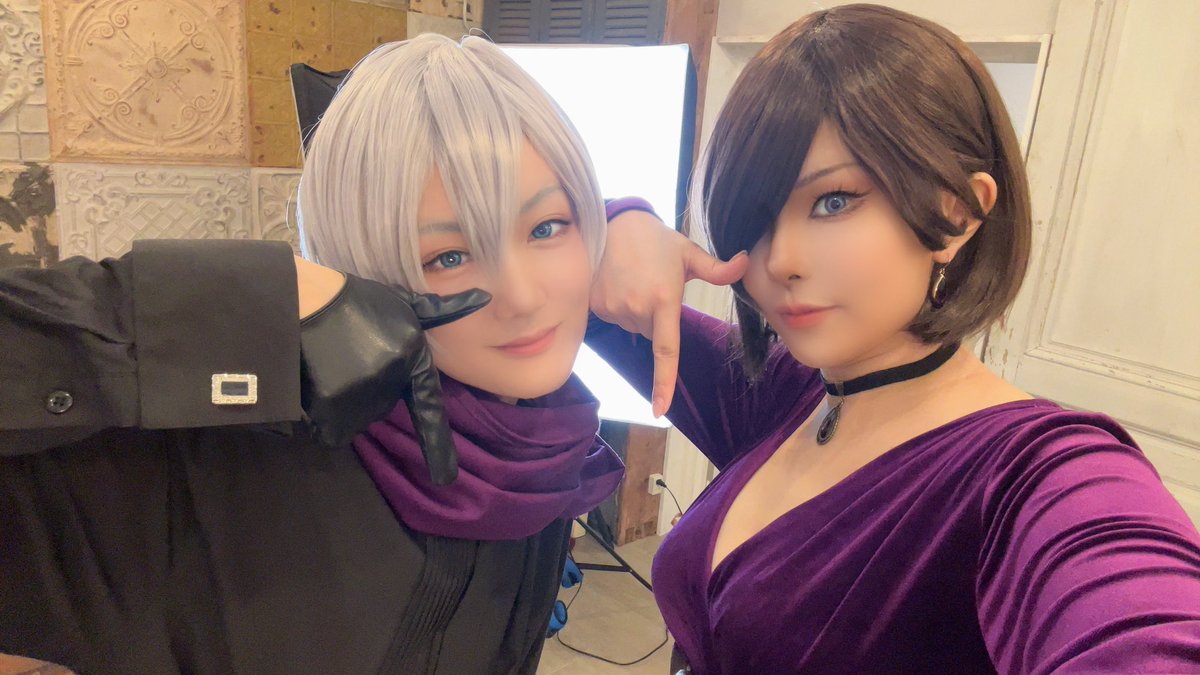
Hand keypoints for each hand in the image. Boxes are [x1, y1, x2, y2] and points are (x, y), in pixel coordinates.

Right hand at [299, 275, 489, 483]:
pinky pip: (329, 427)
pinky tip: (317, 381)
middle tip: (350, 358)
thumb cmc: (356, 302)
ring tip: (331, 365)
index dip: (437, 447)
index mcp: (412, 358)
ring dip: (345, 401)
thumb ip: (442, 310)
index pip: (428, 410)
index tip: (445, 478)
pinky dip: (322, 413)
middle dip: (369, 390)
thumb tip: (483, 297)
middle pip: (381, 407)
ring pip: (356, 417)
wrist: (304, 300)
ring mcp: (361, 396)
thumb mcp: (404, 303)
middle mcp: (391, 381)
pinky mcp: (331, 407)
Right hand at [590, 210, 746, 416]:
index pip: (665, 351)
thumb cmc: (656, 240)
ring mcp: (613, 308)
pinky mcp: (594, 305)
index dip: (663, 383)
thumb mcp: (689, 252)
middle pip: (650, 333)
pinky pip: (611, 318)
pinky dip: (616, 306)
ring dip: (635, 311)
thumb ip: (717, 268)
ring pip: (631, 326)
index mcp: (664, 301)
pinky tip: (616, 282)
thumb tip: (746, 263)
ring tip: (633, 279)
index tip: (659, 410)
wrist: (613, 222)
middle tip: (653, 284)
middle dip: (655, 317)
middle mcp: (636, 310)